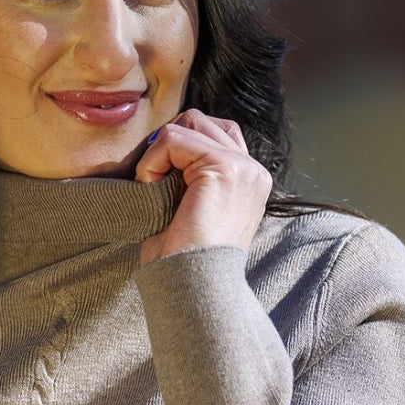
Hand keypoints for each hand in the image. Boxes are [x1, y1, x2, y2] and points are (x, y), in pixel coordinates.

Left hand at [135, 109, 271, 262]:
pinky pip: (173, 138)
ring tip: (154, 186)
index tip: (159, 180)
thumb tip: (162, 144)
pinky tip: (151, 188)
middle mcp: (252, 170)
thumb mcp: (191, 207)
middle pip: (202, 120)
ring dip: (159, 152)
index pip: (214, 133)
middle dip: (169, 141)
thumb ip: (190, 174)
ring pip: (188, 123)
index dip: (178, 147)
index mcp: (248, 179)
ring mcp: (243, 166)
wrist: (192, 284)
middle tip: (153, 178)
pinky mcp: (224, 167)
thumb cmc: (183, 256)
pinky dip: (152, 161)